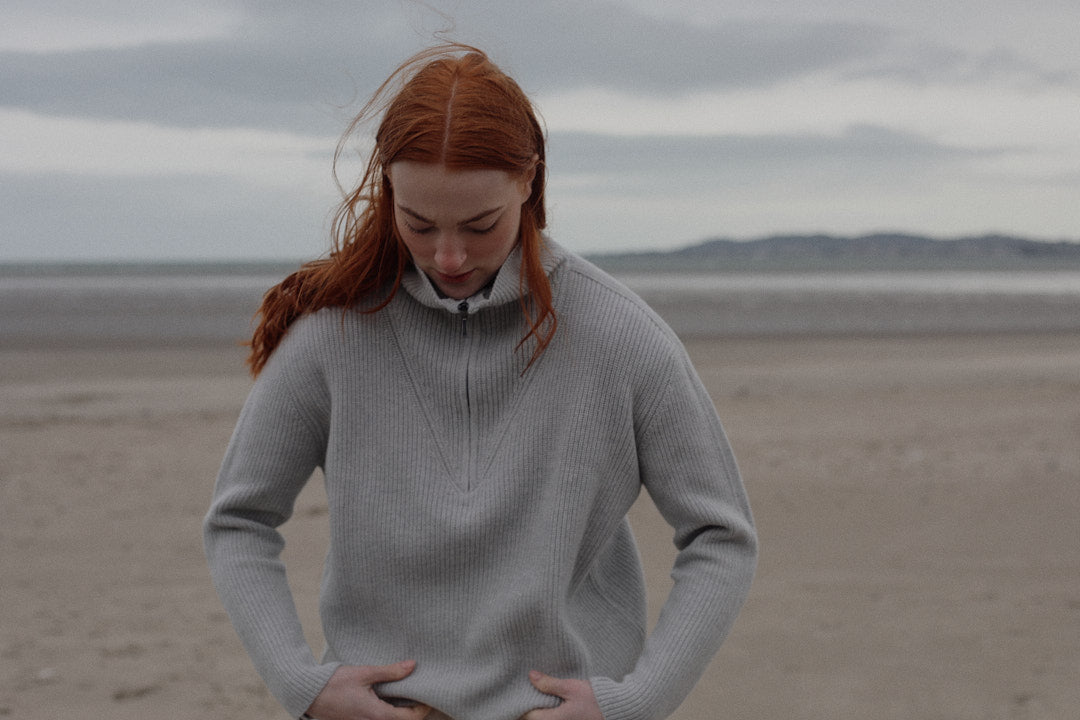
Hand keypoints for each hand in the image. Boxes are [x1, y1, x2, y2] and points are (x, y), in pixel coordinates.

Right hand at [304, 661, 430, 719]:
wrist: (309, 694)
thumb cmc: (334, 683)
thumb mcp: (365, 674)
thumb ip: (390, 672)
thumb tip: (413, 666)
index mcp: (376, 715)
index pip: (409, 718)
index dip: (423, 709)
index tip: (429, 697)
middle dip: (414, 712)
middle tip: (422, 695)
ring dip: (401, 712)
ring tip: (409, 694)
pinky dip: (389, 712)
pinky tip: (391, 698)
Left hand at [520, 670, 603, 719]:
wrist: (616, 708)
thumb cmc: (595, 699)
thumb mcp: (571, 688)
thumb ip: (549, 684)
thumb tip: (531, 676)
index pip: (527, 716)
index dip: (522, 703)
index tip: (521, 690)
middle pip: (534, 719)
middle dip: (530, 705)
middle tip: (529, 689)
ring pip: (544, 718)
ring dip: (541, 707)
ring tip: (539, 692)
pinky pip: (553, 717)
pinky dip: (549, 710)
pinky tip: (551, 698)